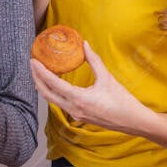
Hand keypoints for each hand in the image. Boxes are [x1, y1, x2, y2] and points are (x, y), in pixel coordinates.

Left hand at [31, 41, 153, 133]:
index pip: (53, 84)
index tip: (33, 61)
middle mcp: (73, 109)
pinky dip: (54, 93)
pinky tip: (55, 84)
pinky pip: (60, 104)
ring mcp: (75, 115)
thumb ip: (94, 60)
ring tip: (40, 73)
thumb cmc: (122, 101)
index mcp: (79, 99)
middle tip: (32, 65)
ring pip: (52, 100)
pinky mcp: (79, 117)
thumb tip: (84, 44)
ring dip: (44, 87)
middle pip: (47, 94)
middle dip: (37, 79)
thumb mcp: (107, 78)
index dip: (41, 71)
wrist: (134, 122)